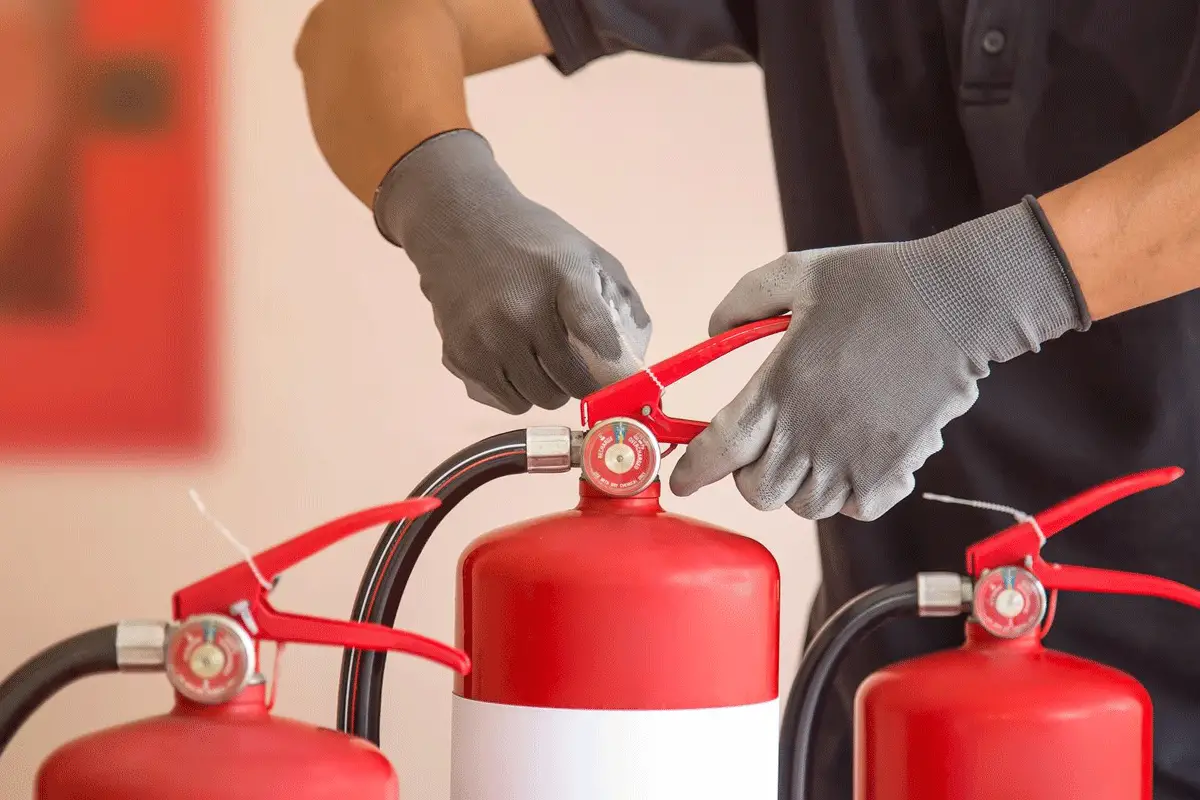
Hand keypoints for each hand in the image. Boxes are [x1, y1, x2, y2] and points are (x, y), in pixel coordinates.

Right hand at [374, 129, 651, 413]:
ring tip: (544, 365)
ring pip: (538, 399)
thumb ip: (619, 299)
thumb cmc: (532, 243)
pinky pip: (506, 401)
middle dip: (581, 382)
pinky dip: (518, 392)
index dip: (613, 360)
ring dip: (549, 390)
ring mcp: (488, 337)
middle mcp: (521, 311)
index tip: (620, 373)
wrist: (458, 224)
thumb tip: (636, 356)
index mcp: (561, 276)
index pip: (593, 328)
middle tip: (577, 369)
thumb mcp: (585, 253)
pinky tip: (516, 365)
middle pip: (571, 382)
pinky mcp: (461, 355)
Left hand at [669, 197, 1089, 520]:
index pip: (716, 450)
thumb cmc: (876, 283)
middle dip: (747, 476)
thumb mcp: (797, 273)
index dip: (691, 472)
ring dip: (797, 486)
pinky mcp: (892, 469)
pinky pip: (854, 509)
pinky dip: (845, 496)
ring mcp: (852, 457)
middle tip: (759, 450)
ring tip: (808, 452)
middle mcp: (809, 433)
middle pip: (756, 491)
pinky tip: (850, 462)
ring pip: (803, 505)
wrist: (956, 303)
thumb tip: (712, 330)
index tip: (682, 479)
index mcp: (778, 388)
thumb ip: (744, 301)